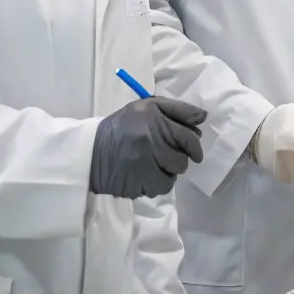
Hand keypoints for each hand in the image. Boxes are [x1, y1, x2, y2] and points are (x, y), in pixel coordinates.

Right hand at [89, 98, 206, 198]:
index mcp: (154, 119)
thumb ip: (176, 109)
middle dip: (182, 156)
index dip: (194, 143)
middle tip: (172, 155)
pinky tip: (149, 174)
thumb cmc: (123, 126)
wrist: (91, 152)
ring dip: (171, 169)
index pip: (188, 135)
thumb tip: (203, 116)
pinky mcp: (138, 184)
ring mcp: (144, 164)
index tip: (193, 147)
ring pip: (175, 172)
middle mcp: (151, 141)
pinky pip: (163, 186)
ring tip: (158, 163)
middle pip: (184, 157)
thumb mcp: (146, 107)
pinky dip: (160, 182)